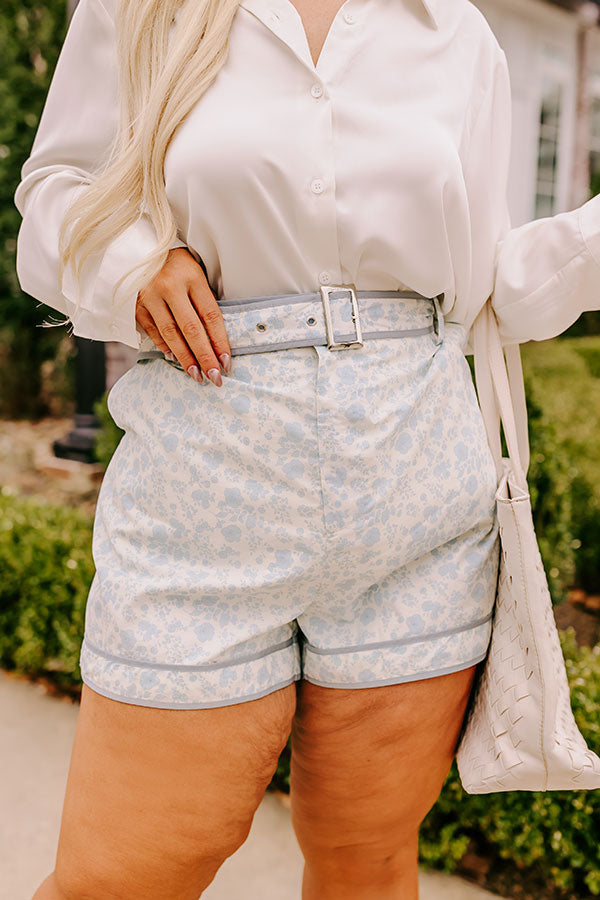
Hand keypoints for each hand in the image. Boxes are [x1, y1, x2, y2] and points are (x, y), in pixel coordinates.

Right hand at [135, 247, 230, 385]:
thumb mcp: (196, 272)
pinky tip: (175, 358)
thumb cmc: (176, 262)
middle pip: (192, 329)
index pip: (211, 316)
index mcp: (192, 277)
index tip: (227, 362)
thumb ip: (204, 300)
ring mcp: (150, 296)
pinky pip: (153, 331)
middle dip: (205, 357)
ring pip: (171, 334)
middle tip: (215, 378)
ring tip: (197, 376)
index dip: (220, 342)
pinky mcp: (135, 304)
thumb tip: (216, 338)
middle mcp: (170, 287)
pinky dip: (165, 347)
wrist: (139, 245)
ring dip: (185, 358)